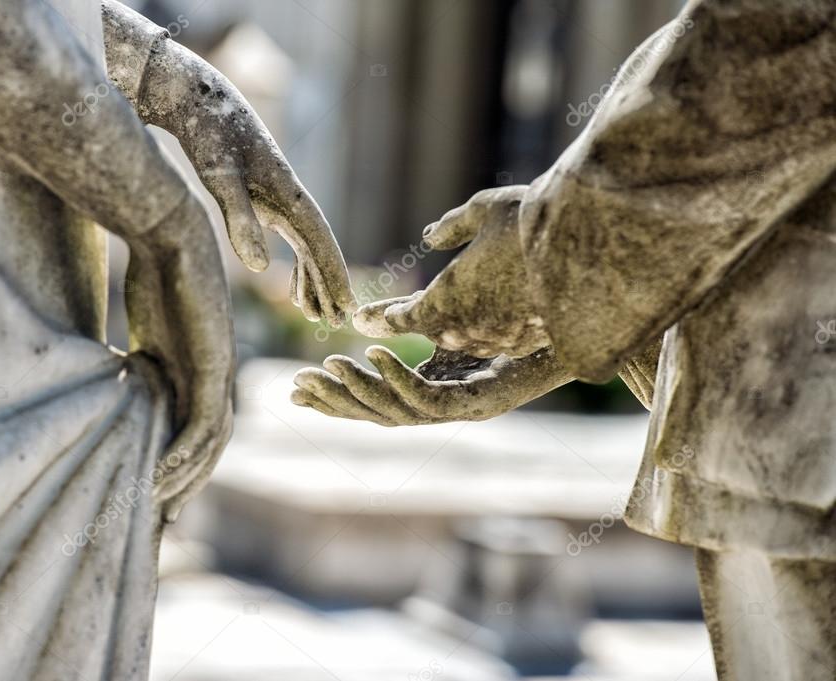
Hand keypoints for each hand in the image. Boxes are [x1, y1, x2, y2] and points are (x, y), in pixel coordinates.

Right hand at [124, 194, 235, 521]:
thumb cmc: (150, 272)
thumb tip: (116, 382)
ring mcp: (218, 369)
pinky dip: (185, 454)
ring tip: (162, 506)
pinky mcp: (213, 361)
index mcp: (199, 368)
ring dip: (188, 477)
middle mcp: (216, 373)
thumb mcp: (143, 331)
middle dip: (191, 481)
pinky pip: (204, 420)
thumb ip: (138, 363)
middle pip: (211, 442)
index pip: (198, 427)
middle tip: (168, 516)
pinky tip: (162, 478)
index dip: (184, 463)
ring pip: (211, 440)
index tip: (159, 492)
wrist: (167, 229)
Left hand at [138, 39, 354, 325]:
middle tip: (337, 323)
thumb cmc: (209, 134)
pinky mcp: (264, 199)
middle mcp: (291, 198)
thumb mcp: (219, 177)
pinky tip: (293, 289)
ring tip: (316, 315)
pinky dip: (296, 266)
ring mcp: (279, 199)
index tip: (348, 307)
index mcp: (289, 194)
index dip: (335, 277)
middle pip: (318, 249)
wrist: (198, 99)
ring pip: (306, 248)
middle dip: (329, 287)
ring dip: (313, 280)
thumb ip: (240, 220)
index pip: (320, 243)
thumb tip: (261, 270)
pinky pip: (291, 240)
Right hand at [291, 345, 570, 425]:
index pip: (374, 404)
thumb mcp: (450, 319)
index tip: (295, 388)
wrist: (578, 323)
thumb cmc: (518, 320)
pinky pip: (430, 399)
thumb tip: (363, 318)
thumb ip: (407, 322)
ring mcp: (465, 410)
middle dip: (336, 402)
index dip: (335, 400)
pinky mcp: (483, 404)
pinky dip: (398, 379)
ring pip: (398, 413)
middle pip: (378, 416)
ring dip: (360, 392)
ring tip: (329, 367)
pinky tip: (374, 355)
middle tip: (296, 385)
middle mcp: (447, 408)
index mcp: (437, 391)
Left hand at [353, 186, 549, 356]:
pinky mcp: (530, 343)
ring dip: (459, 325)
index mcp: (444, 299)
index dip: (382, 318)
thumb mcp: (486, 210)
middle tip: (395, 317)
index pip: (404, 316)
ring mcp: (500, 340)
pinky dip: (494, 328)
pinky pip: (502, 339)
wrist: (594, 253)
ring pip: (469, 338)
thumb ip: (453, 225)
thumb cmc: (532, 223)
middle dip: (421, 319)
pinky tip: (500, 315)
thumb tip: (428, 237)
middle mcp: (467, 328)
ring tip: (454, 314)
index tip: (362, 319)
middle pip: (436, 328)